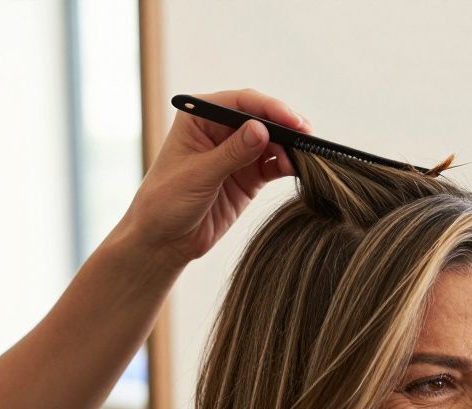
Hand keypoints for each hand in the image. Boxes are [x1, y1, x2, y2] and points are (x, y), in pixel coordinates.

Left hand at [116, 88, 312, 262]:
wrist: (163, 240)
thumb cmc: (165, 202)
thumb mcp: (198, 175)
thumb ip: (231, 153)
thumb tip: (261, 129)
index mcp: (201, 118)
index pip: (241, 103)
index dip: (269, 108)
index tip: (291, 121)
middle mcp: (221, 130)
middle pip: (261, 119)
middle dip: (285, 127)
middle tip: (308, 137)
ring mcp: (237, 153)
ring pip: (272, 141)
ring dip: (290, 147)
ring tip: (305, 158)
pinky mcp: (248, 176)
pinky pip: (273, 164)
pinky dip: (287, 165)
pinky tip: (297, 168)